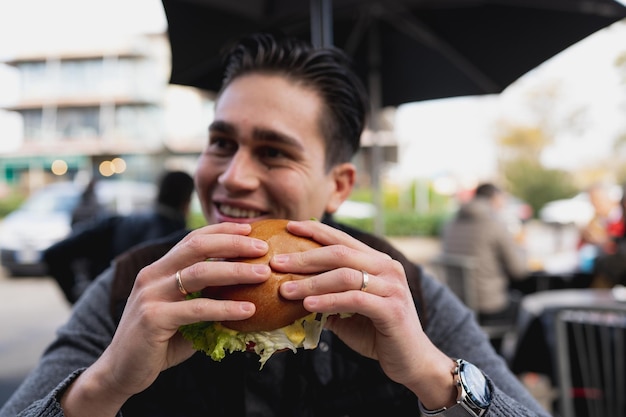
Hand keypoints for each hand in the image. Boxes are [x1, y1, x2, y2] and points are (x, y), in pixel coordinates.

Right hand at [61, 222, 271, 415]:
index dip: (221, 231)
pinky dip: (225, 307)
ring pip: (199, 273)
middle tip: (262, 248)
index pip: (192, 239)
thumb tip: (248, 295)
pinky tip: (248, 310)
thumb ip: (207, 300)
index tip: (250, 229)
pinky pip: (197, 309)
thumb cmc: (159, 343)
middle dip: (233, 243)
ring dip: (235, 271)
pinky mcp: (153, 318)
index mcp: (159, 269)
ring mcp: (150, 295)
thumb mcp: (183, 315)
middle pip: (197, 247)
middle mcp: (152, 276)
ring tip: (263, 273)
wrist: (121, 372)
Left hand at [276, 221, 452, 399]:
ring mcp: (392, 287)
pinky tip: (308, 304)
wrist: (410, 361)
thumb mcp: (349, 310)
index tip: (289, 227)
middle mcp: (388, 268)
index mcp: (378, 262)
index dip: (316, 231)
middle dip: (305, 256)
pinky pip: (354, 299)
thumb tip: (293, 290)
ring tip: (285, 289)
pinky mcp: (391, 309)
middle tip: (277, 262)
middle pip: (340, 253)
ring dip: (311, 281)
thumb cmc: (377, 333)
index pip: (343, 240)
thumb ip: (329, 297)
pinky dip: (328, 300)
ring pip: (345, 275)